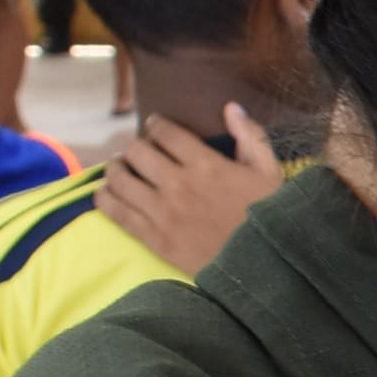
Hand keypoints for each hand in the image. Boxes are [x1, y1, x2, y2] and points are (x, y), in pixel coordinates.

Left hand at [101, 103, 290, 275]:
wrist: (265, 269)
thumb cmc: (271, 218)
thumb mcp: (271, 173)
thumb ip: (251, 136)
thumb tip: (231, 107)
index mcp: (205, 164)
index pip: (164, 132)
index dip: (156, 125)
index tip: (155, 128)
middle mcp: (178, 184)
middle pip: (137, 151)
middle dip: (136, 147)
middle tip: (139, 152)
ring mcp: (162, 212)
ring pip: (120, 179)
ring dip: (116, 169)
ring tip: (120, 169)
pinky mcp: (154, 238)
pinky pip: (117, 213)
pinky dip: (105, 199)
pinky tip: (104, 194)